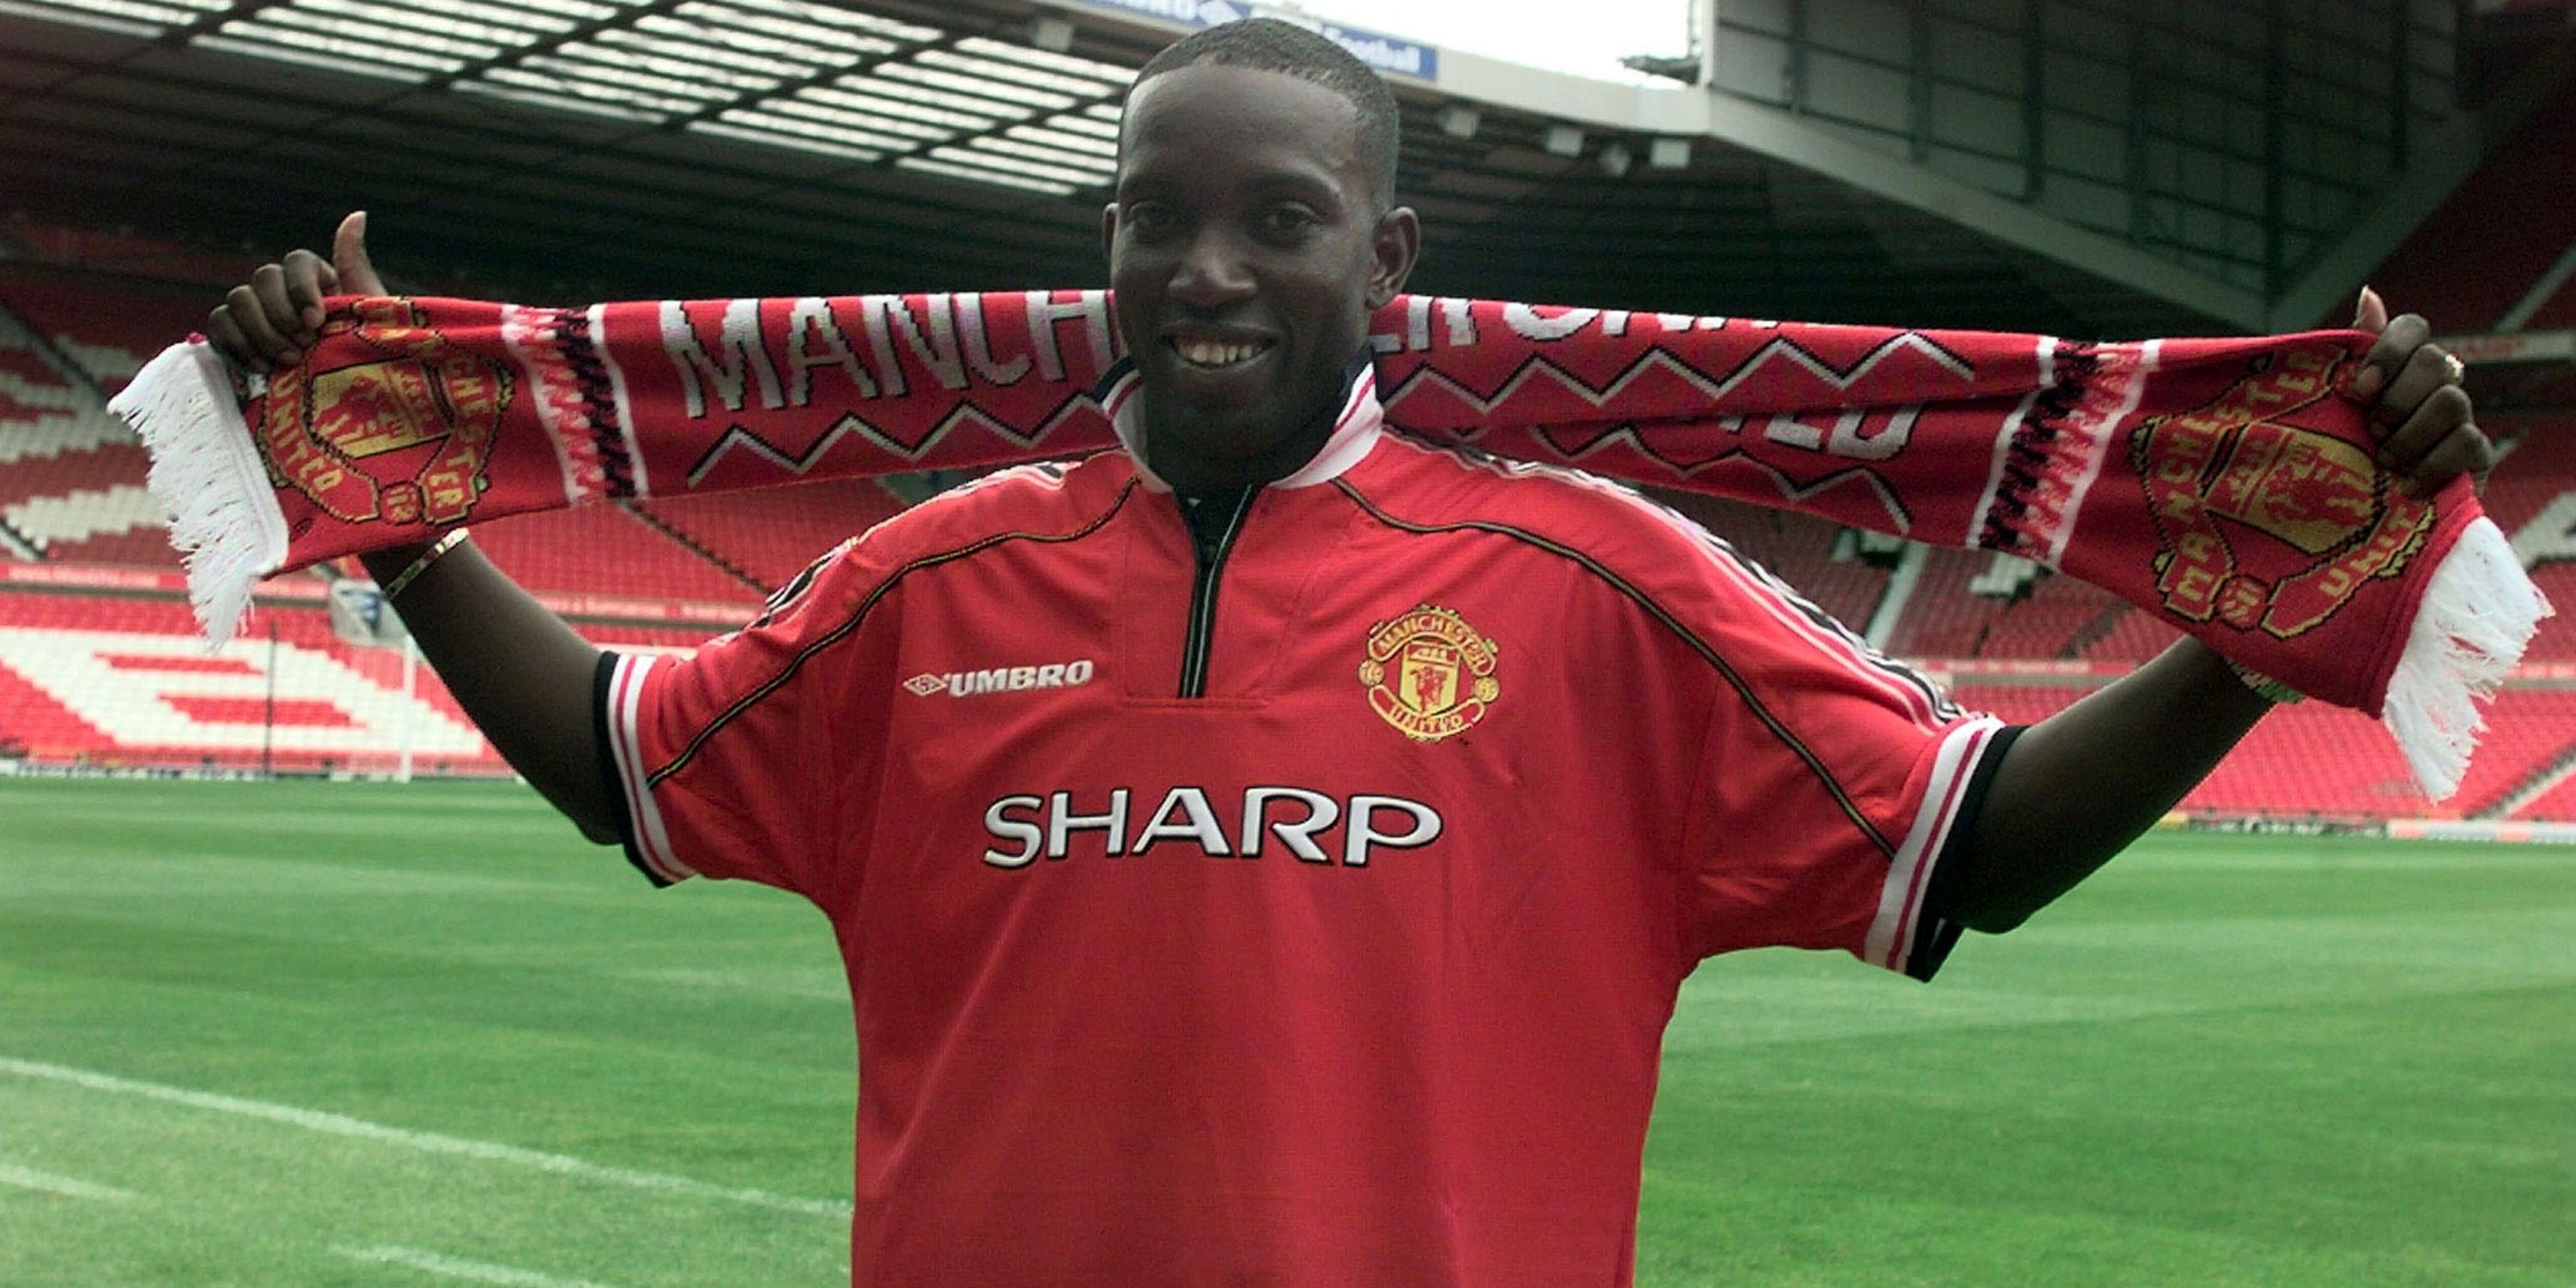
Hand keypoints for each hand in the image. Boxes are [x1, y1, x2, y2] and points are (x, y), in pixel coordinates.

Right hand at [203, 211, 386, 373]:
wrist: (348, 398)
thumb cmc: (364, 353)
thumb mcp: (370, 312)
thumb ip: (356, 264)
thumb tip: (357, 214)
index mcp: (315, 277)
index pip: (297, 260)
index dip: (302, 288)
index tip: (317, 321)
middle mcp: (281, 288)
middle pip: (263, 278)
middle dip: (281, 315)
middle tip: (304, 346)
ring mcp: (254, 310)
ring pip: (238, 299)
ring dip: (262, 332)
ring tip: (289, 361)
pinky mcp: (235, 335)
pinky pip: (219, 325)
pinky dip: (237, 345)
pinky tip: (262, 367)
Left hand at [2345, 285, 2492, 495]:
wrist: (2368, 517)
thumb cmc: (2345, 452)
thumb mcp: (2335, 407)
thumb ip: (2350, 355)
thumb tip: (2369, 292)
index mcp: (2402, 366)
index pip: (2412, 327)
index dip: (2388, 350)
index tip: (2357, 388)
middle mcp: (2437, 384)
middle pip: (2436, 361)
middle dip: (2398, 398)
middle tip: (2370, 429)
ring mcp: (2461, 418)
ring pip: (2453, 401)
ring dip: (2412, 433)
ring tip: (2384, 460)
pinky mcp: (2475, 455)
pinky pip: (2467, 444)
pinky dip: (2432, 465)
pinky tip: (2406, 486)